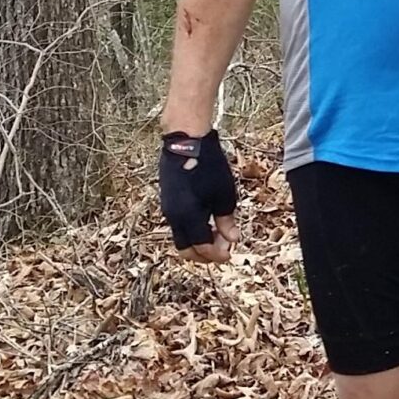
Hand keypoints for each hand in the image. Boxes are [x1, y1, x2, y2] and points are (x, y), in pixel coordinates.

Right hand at [160, 130, 238, 262]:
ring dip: (198, 241)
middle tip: (221, 249)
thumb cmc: (208, 166)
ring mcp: (168, 210)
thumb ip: (226, 220)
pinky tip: (206, 219)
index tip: (230, 255)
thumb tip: (232, 239)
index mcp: (189, 219)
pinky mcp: (167, 201)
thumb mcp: (224, 194)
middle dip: (204, 255)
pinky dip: (191, 229)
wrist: (186, 142)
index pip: (202, 249)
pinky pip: (177, 224)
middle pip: (186, 250)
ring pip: (181, 237)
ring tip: (217, 232)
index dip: (217, 255)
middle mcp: (174, 218)